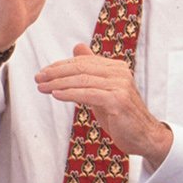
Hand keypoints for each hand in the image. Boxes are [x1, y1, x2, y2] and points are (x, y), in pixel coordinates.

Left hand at [35, 44, 172, 166]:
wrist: (144, 136)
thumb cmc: (121, 115)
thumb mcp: (104, 89)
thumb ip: (91, 70)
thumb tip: (78, 47)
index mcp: (117, 67)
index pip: (83, 61)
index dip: (61, 65)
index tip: (43, 73)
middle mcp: (120, 73)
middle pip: (81, 68)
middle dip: (56, 73)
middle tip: (38, 78)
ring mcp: (120, 86)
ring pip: (82, 80)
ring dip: (58, 84)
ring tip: (42, 87)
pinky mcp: (118, 100)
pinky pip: (88, 94)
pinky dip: (70, 94)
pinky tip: (56, 95)